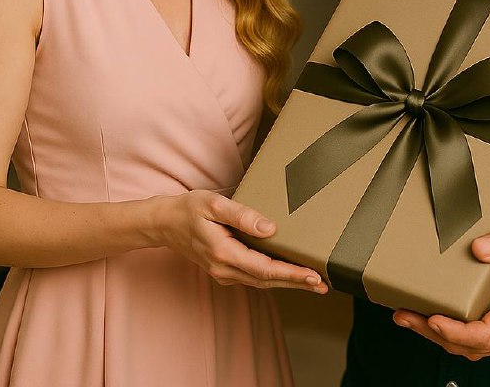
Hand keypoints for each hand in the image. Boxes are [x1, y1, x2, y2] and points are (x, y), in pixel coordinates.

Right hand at [154, 190, 327, 292]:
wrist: (165, 223)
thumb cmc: (189, 210)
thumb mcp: (214, 205)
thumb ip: (242, 215)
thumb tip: (270, 228)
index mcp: (224, 253)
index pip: (265, 268)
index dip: (291, 274)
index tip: (313, 276)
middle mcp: (225, 268)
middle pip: (267, 280)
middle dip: (297, 283)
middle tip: (323, 285)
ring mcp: (224, 272)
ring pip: (261, 281)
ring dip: (287, 282)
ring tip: (313, 282)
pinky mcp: (225, 269)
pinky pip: (253, 277)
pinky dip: (274, 277)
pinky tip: (287, 273)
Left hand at [393, 218, 489, 359]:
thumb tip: (478, 249)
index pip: (486, 333)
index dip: (454, 331)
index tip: (430, 318)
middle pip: (473, 345)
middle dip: (434, 333)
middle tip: (403, 315)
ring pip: (474, 346)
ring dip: (439, 335)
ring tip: (407, 316)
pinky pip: (479, 337)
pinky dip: (453, 331)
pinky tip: (432, 316)